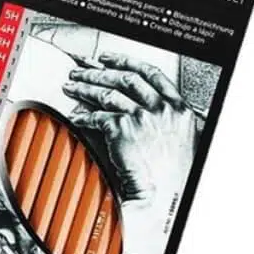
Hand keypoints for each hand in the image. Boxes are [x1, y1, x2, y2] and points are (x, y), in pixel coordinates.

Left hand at [63, 51, 197, 202]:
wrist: (165, 195)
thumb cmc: (173, 175)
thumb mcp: (182, 138)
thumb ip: (168, 118)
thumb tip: (143, 105)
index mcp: (179, 107)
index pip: (150, 73)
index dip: (125, 61)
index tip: (108, 59)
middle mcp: (161, 108)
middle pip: (123, 79)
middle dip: (97, 72)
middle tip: (80, 71)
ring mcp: (142, 118)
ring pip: (107, 94)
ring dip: (84, 88)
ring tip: (71, 86)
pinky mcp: (123, 130)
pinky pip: (97, 117)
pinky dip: (83, 116)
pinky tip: (76, 116)